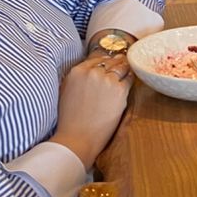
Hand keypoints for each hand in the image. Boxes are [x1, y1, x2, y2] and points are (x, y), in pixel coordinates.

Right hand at [51, 52, 134, 169]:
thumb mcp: (66, 91)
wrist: (77, 138)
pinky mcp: (120, 90)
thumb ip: (77, 78)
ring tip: (128, 69)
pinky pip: (129, 79)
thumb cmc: (70, 120)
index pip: (96, 59)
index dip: (104, 61)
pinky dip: (130, 79)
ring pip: (121, 67)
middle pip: (110, 61)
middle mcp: (93, 72)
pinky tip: (130, 80)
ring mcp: (107, 80)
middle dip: (116, 63)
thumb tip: (87, 71)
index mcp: (77, 71)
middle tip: (122, 62)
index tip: (109, 62)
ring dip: (125, 68)